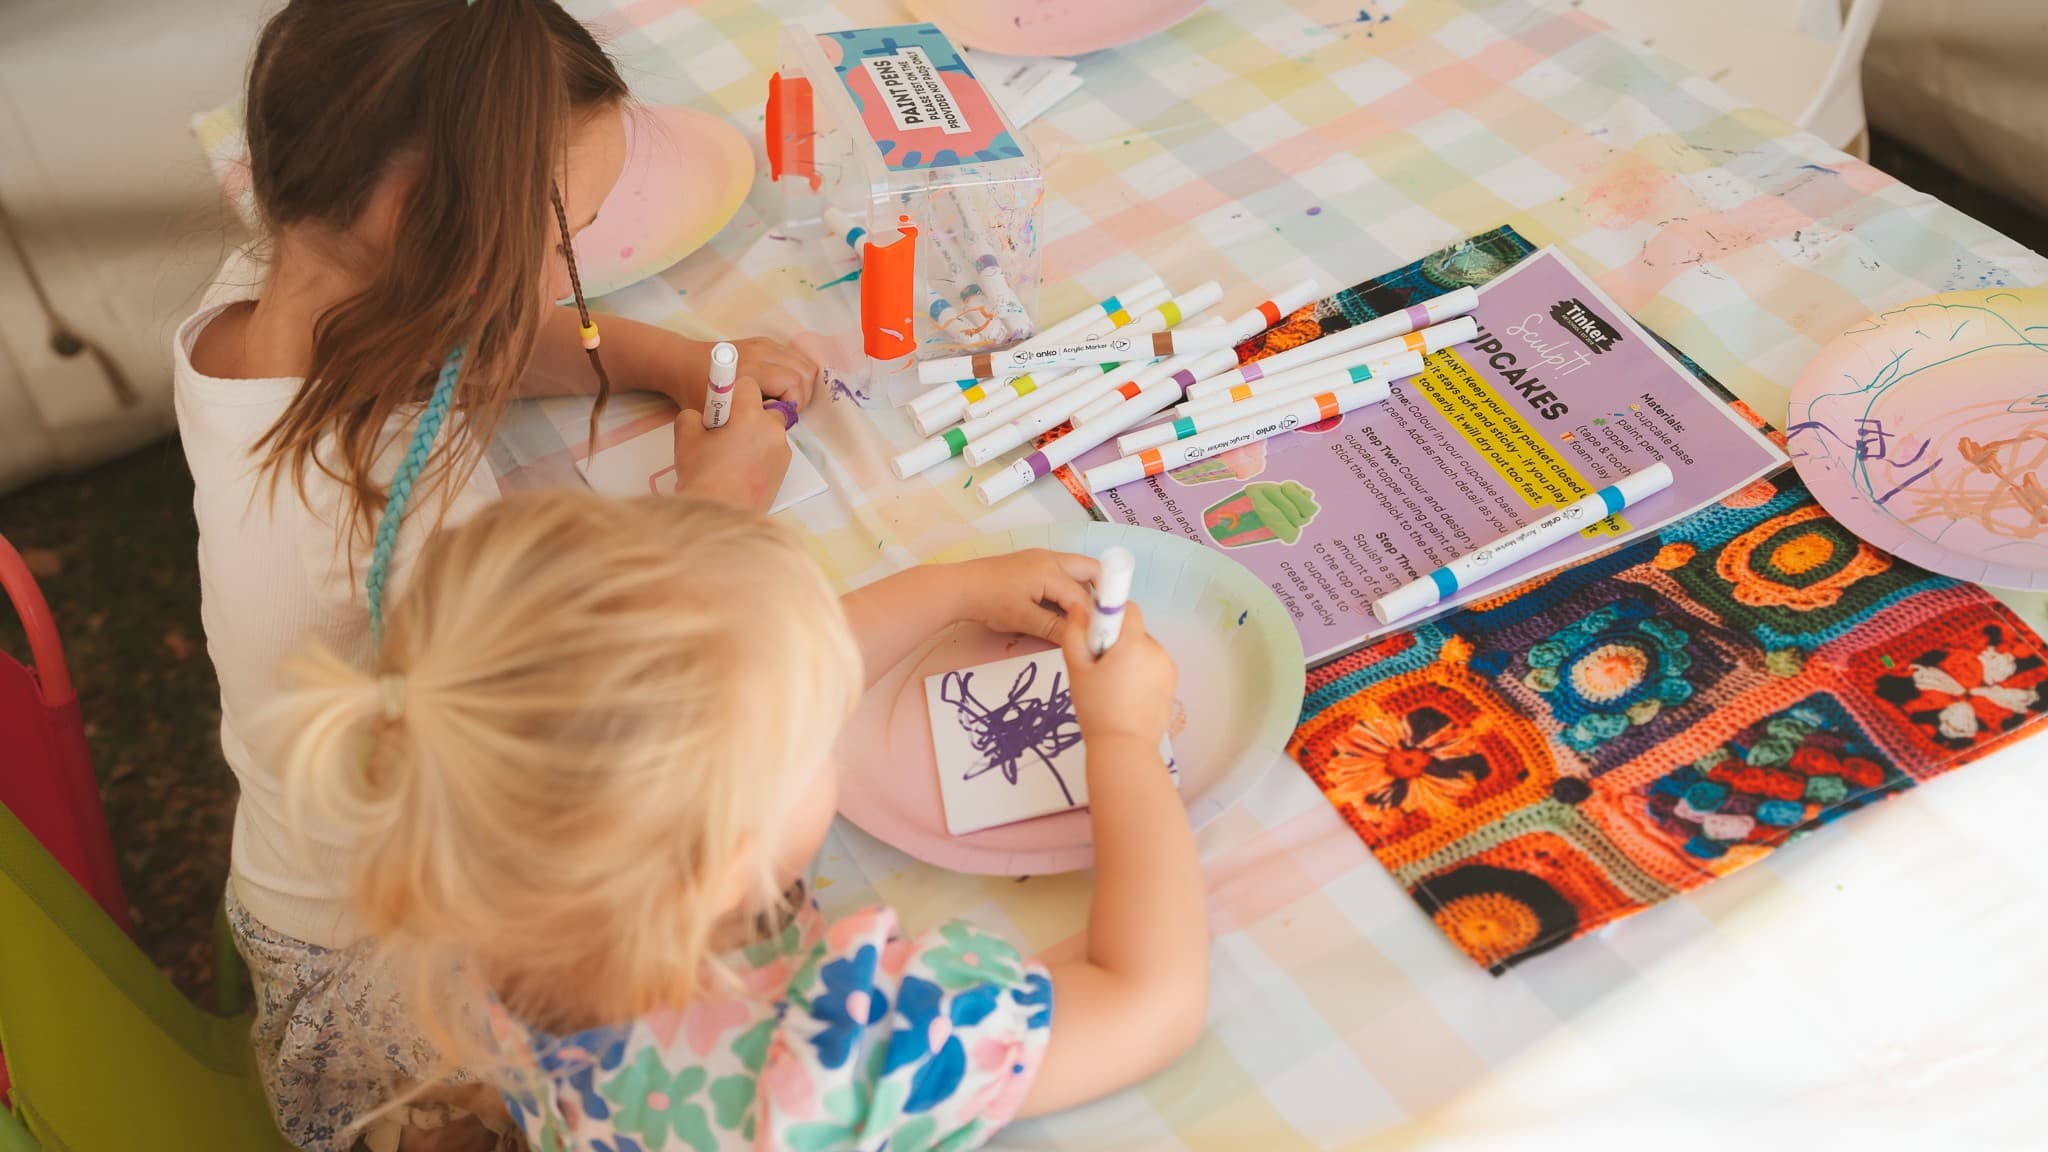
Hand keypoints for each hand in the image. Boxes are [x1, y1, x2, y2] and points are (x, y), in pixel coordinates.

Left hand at [666, 336, 819, 410]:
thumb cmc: (696, 393)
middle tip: (784, 410)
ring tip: (785, 399)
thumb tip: (774, 427)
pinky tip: (781, 387)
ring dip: (802, 384)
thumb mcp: (717, 415)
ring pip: (804, 363)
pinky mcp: (764, 342)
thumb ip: (745, 421)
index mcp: (749, 370)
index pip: (793, 383)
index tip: (776, 417)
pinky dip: (796, 373)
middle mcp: (760, 353)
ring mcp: (764, 344)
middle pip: (804, 372)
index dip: (793, 404)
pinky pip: (795, 357)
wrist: (682, 364)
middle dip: (801, 395)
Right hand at [670, 375, 791, 511]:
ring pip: (769, 432)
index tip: (721, 408)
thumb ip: (694, 415)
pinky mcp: (785, 471)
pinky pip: (773, 452)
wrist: (719, 514)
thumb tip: (703, 416)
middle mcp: (773, 430)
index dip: (731, 393)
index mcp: (751, 415)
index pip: (748, 385)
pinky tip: (742, 470)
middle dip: (747, 416)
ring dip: (755, 436)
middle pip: (764, 408)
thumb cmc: (702, 475)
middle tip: (725, 434)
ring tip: (732, 456)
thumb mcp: (686, 436)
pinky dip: (761, 455)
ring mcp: (782, 452)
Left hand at [951, 550, 1098, 642]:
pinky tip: (1061, 608)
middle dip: (1100, 593)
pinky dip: (1069, 587)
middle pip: (1090, 570)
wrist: (959, 588)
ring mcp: (1041, 558)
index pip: (1083, 597)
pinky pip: (1062, 572)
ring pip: (1077, 570)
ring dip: (1084, 589)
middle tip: (1099, 619)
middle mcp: (1051, 559)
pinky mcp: (1032, 563)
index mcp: (1051, 571)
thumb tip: (1080, 639)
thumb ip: (1056, 628)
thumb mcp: (1024, 619)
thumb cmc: (990, 601)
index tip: (1100, 635)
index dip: (1093, 617)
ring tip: (1082, 616)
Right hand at [1058, 601, 1175, 748]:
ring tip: (1112, 687)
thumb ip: (1075, 633)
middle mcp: (1157, 651)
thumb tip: (1079, 608)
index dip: (1109, 617)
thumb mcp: (1077, 669)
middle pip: (1134, 632)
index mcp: (1135, 643)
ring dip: (1129, 659)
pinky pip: (1153, 668)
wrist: (1124, 747)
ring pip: (1143, 651)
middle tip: (1099, 669)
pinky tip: (1126, 697)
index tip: (1097, 638)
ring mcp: (1168, 669)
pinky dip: (1140, 675)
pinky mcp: (1171, 685)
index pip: (1128, 609)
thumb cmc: (1097, 709)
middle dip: (1117, 643)